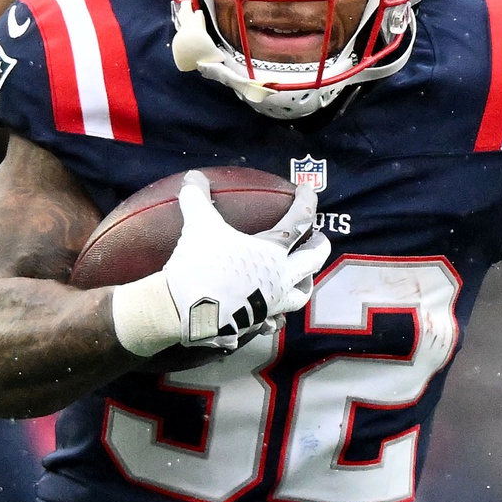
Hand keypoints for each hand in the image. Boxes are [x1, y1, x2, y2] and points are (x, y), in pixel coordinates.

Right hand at [114, 171, 331, 356]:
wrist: (182, 310)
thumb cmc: (198, 264)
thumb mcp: (199, 225)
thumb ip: (198, 198)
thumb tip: (193, 177)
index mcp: (273, 252)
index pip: (300, 221)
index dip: (306, 201)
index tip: (307, 190)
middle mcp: (279, 279)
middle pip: (312, 261)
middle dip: (319, 246)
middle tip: (318, 238)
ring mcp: (269, 305)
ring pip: (300, 295)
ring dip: (304, 283)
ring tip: (302, 276)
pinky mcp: (254, 324)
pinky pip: (273, 321)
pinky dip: (276, 316)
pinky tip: (271, 315)